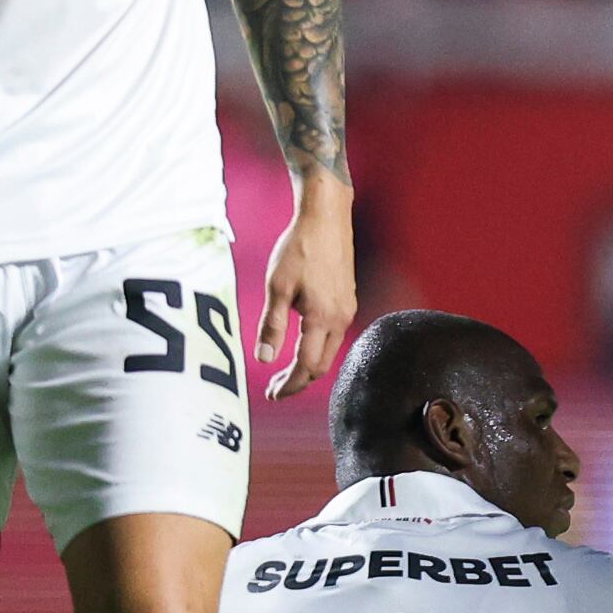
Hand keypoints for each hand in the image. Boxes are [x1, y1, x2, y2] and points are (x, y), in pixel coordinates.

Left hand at [255, 181, 358, 398]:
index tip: (271, 395)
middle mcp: (340, 318)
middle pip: (322, 365)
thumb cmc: (299, 247)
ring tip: (284, 371)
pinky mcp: (347, 299)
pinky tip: (301, 344)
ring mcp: (347, 309)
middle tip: (273, 389)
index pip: (307, 367)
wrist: (326, 217)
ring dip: (307, 366)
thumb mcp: (276, 287)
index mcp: (322, 318)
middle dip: (298, 381)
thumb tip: (265, 359)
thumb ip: (271, 325)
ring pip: (330, 351)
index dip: (289, 385)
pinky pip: (334, 335)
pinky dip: (317, 349)